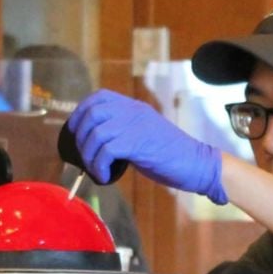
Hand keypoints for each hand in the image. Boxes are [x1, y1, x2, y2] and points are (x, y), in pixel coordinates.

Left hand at [67, 89, 227, 203]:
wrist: (196, 163)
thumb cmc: (171, 155)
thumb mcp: (143, 135)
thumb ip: (123, 132)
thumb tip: (96, 142)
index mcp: (134, 107)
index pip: (99, 98)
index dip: (81, 113)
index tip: (75, 132)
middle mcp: (133, 111)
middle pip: (92, 114)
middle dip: (80, 138)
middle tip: (84, 157)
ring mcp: (136, 125)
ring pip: (96, 134)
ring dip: (89, 156)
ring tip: (97, 170)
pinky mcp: (138, 143)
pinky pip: (106, 151)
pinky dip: (99, 166)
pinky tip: (105, 176)